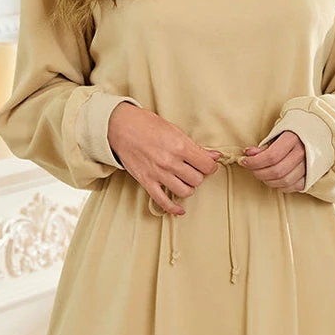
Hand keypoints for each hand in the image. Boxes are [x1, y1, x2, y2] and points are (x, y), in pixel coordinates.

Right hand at [107, 102, 221, 215]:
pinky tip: (180, 209)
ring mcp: (158, 173)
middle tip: (193, 169)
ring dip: (188, 187)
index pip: (207, 166)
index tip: (207, 165)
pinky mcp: (146, 181)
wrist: (120, 127)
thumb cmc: (146, 124)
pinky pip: (163, 201)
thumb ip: (195, 146)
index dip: (211, 166)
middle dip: (198, 175)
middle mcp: (170, 162)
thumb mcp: (175, 130)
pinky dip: (173, 208)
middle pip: (197, 180)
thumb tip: (214, 156)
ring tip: (184, 180)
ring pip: (184, 191)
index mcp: (180, 146)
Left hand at [240, 131, 305, 192]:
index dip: (255, 162)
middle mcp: (304, 153)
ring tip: (261, 173)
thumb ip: (264, 145)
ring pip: (284, 181)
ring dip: (268, 181)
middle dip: (259, 172)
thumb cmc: (293, 133)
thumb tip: (248, 154)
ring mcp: (309, 166)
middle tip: (251, 168)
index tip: (244, 161)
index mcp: (294, 139)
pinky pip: (293, 187)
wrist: (315, 133)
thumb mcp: (278, 133)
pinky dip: (280, 186)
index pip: (272, 156)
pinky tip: (273, 179)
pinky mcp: (311, 176)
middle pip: (277, 171)